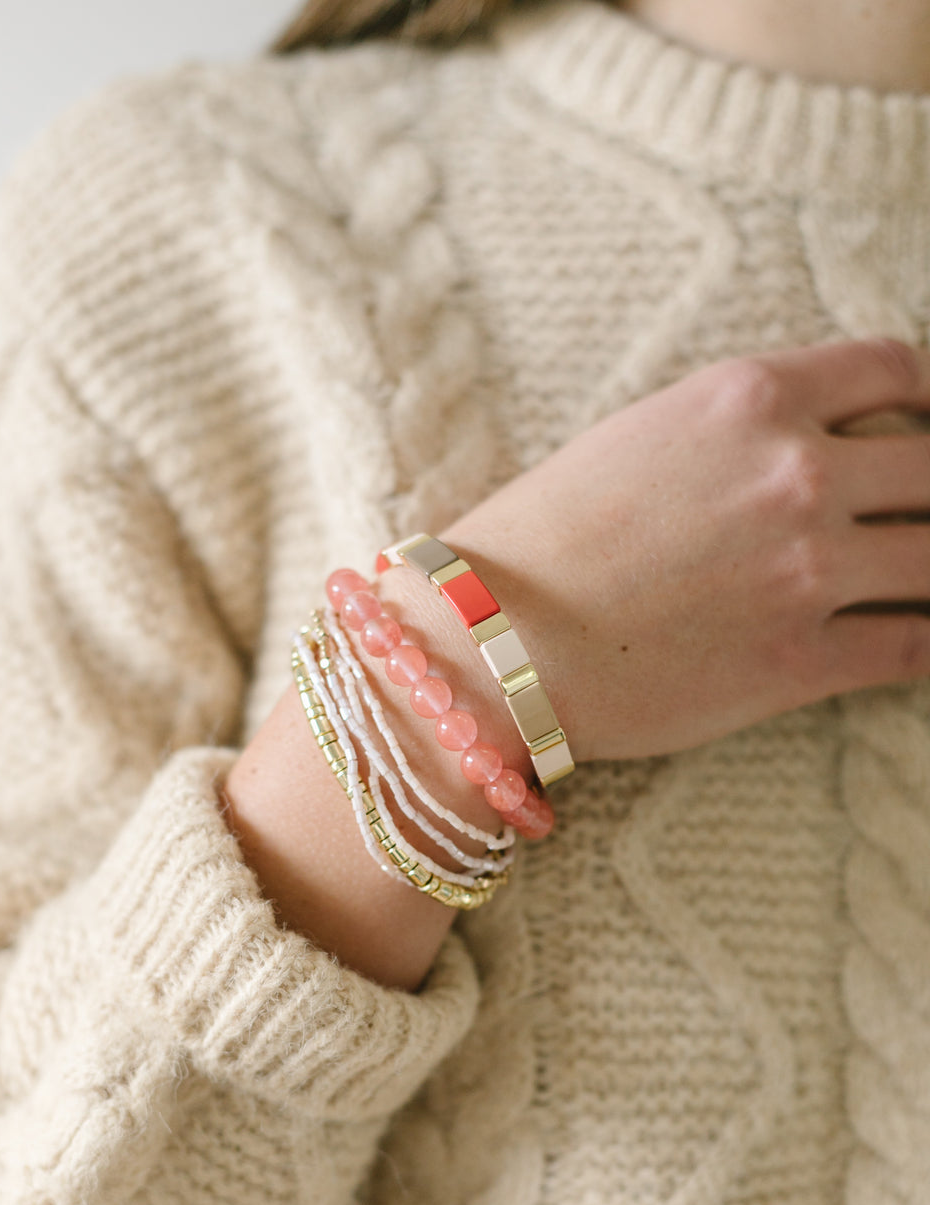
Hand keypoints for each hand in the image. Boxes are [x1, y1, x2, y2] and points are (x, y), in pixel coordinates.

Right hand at [441, 338, 929, 760]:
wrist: (492, 642)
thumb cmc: (544, 539)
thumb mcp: (644, 434)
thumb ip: (742, 427)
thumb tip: (813, 446)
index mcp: (752, 398)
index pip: (896, 368)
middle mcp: (796, 473)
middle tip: (923, 513)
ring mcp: (807, 571)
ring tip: (924, 578)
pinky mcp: (800, 663)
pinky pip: (915, 647)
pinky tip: (923, 637)